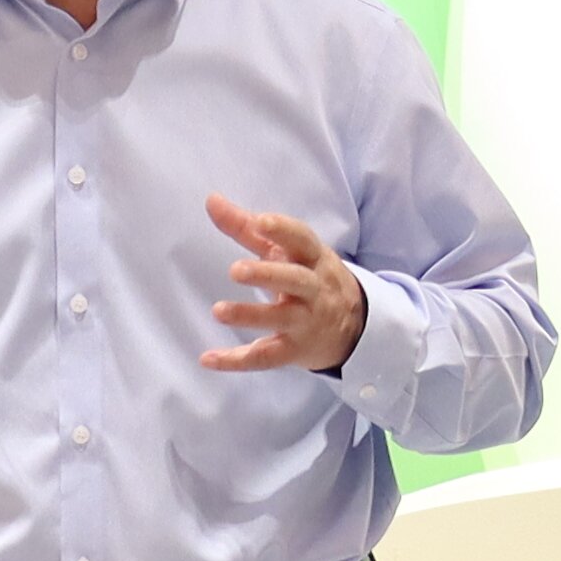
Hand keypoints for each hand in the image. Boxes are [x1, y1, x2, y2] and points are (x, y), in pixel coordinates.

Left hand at [202, 194, 366, 373]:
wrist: (353, 327)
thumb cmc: (309, 278)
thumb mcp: (285, 251)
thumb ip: (247, 227)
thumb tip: (211, 199)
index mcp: (313, 259)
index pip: (303, 240)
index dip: (283, 230)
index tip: (261, 221)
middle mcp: (314, 289)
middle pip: (295, 280)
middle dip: (267, 275)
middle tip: (235, 270)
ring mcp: (306, 322)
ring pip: (280, 319)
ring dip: (250, 315)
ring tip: (218, 311)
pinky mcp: (295, 351)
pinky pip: (267, 356)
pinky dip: (237, 360)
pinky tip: (208, 358)